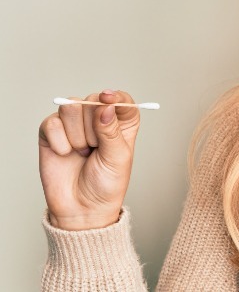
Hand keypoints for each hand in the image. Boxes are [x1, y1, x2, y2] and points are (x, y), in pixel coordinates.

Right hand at [38, 90, 139, 229]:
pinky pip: (51, 122)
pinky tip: (65, 154)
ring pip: (71, 107)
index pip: (120, 99)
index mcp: (121, 123)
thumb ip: (111, 130)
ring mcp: (73, 125)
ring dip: (77, 135)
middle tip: (95, 148)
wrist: (81, 208)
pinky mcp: (51, 132)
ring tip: (82, 152)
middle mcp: (97, 119)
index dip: (114, 96)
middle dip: (93, 126)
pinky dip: (59, 140)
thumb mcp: (117, 157)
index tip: (108, 99)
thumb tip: (106, 106)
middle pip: (93, 99)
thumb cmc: (106, 184)